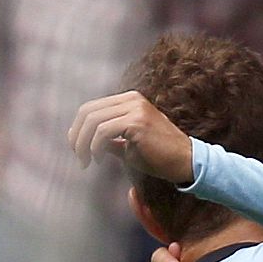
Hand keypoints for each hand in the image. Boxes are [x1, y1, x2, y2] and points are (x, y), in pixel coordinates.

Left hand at [67, 91, 194, 183]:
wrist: (185, 162)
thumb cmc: (159, 156)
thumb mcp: (127, 145)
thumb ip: (108, 139)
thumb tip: (85, 142)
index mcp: (129, 100)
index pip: (92, 108)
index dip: (78, 128)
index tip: (77, 149)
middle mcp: (131, 99)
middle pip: (88, 112)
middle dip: (77, 136)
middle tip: (78, 157)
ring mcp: (135, 108)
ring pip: (93, 121)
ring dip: (83, 144)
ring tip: (86, 161)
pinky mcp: (137, 122)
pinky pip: (104, 131)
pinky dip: (95, 147)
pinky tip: (99, 159)